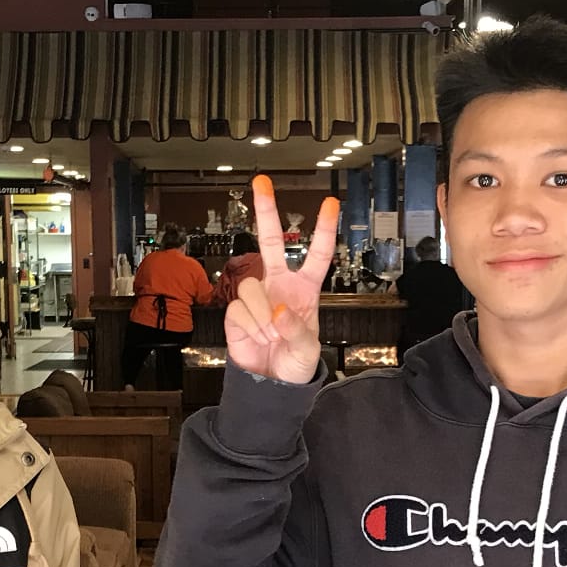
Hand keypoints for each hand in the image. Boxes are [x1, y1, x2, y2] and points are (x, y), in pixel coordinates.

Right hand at [225, 176, 338, 384]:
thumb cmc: (296, 363)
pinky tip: (256, 337)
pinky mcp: (237, 312)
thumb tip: (278, 311)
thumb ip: (296, 329)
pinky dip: (249, 326)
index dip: (324, 229)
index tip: (330, 204)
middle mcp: (279, 285)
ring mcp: (257, 297)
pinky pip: (239, 308)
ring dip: (260, 313)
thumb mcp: (308, 350)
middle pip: (272, 241)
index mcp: (305, 290)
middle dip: (266, 211)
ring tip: (268, 334)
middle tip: (261, 182)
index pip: (317, 254)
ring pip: (251, 285)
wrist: (271, 383)